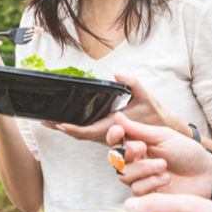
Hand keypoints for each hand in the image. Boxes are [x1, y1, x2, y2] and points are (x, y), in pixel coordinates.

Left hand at [43, 74, 185, 143]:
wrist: (166, 131)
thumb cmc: (156, 114)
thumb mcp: (146, 95)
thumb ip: (132, 83)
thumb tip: (117, 73)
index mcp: (115, 127)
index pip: (89, 131)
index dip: (72, 128)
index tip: (58, 123)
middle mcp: (110, 135)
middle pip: (80, 136)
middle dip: (62, 129)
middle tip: (44, 121)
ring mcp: (109, 138)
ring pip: (84, 136)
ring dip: (67, 130)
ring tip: (50, 121)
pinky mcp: (110, 136)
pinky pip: (90, 135)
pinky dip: (77, 129)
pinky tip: (68, 121)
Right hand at [107, 113, 211, 196]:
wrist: (205, 175)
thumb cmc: (187, 153)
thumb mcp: (163, 136)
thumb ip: (139, 129)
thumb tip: (118, 116)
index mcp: (139, 143)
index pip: (116, 140)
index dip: (114, 135)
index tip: (120, 132)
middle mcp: (136, 161)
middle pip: (116, 159)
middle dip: (127, 152)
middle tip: (142, 147)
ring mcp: (141, 179)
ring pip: (124, 175)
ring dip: (143, 168)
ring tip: (163, 165)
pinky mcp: (147, 195)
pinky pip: (137, 189)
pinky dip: (151, 182)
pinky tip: (166, 178)